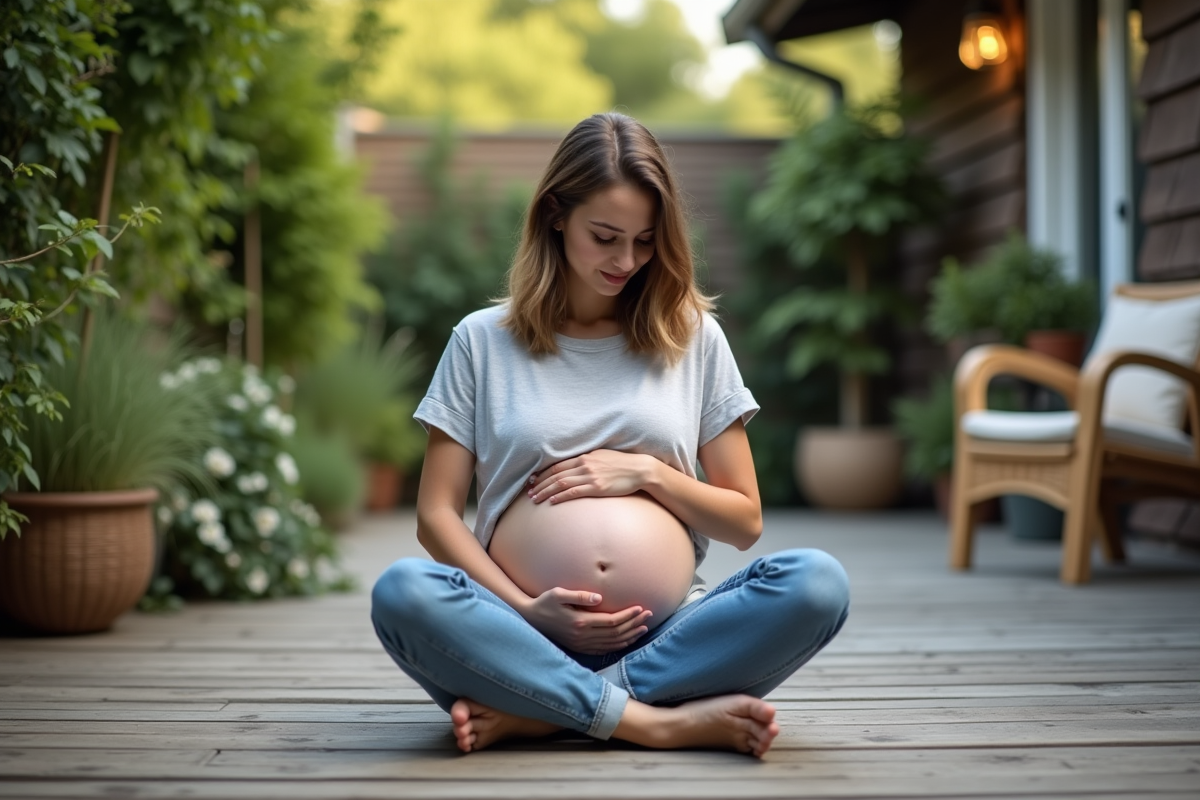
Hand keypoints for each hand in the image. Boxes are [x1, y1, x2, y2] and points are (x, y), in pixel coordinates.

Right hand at [520, 588, 651, 654]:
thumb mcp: (558, 594)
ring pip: (612, 643)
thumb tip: (600, 598)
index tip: (640, 608)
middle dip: (634, 624)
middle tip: (649, 615)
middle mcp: (583, 636)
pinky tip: (627, 640)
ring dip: (630, 636)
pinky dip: (618, 646)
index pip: (611, 621)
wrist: (530, 619)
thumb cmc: (544, 602)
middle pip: (615, 633)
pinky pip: (603, 650)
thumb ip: (580, 595)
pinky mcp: (579, 648)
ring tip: (644, 628)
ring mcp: (581, 644)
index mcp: (580, 622)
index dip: (628, 615)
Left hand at [528, 450, 652, 504]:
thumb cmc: (622, 464)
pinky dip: (560, 497)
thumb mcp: (602, 456)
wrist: (639, 469)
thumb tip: (575, 465)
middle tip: (529, 492)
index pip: (557, 465)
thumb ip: (587, 460)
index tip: (533, 480)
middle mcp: (584, 465)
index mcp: (584, 456)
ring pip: (560, 484)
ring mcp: (590, 476)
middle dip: (540, 484)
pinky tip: (551, 501)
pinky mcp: (597, 488)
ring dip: (545, 492)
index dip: (543, 473)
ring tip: (535, 499)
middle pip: (555, 475)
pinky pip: (573, 492)